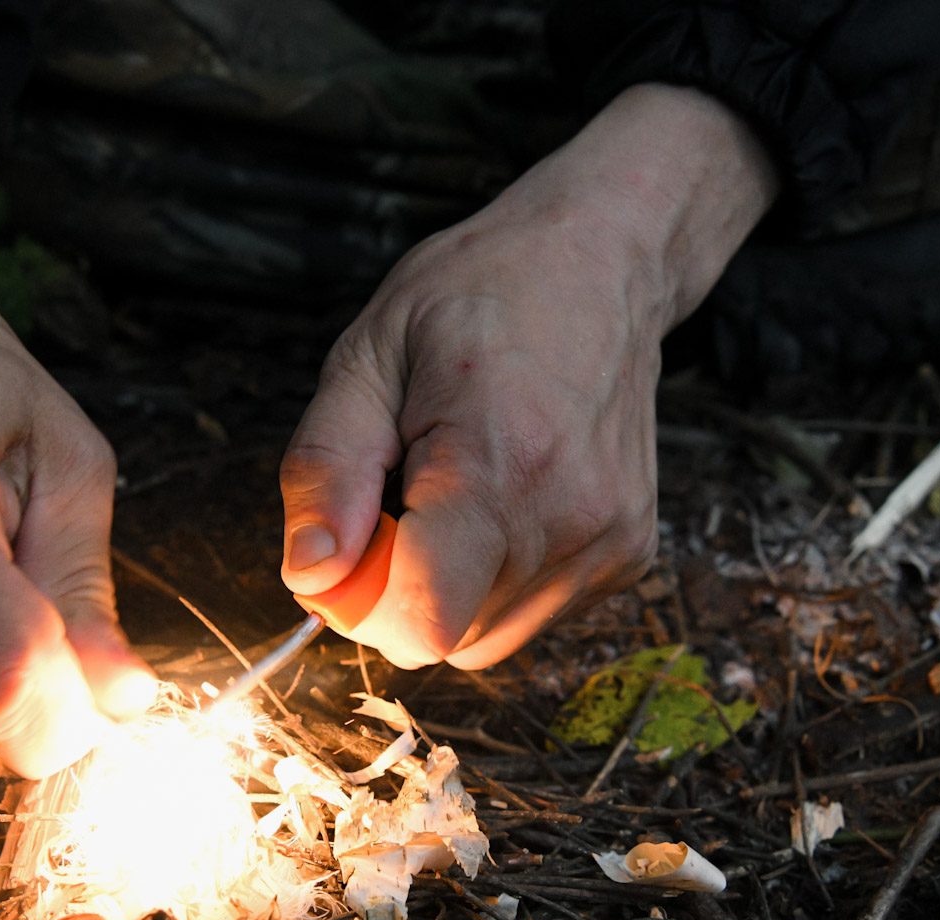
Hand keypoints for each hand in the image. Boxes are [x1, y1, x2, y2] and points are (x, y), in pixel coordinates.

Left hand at [280, 85, 777, 668]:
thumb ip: (326, 471)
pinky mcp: (630, 555)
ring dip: (451, 585)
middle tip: (407, 489)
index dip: (364, 602)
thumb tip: (309, 575)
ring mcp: (610, 542)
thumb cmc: (480, 293)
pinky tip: (506, 495)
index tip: (359, 533)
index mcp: (498, 464)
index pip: (421, 623)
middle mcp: (569, 518)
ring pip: (487, 638)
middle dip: (402, 586)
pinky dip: (498, 576)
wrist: (601, 262)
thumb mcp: (368, 356)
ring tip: (460, 486)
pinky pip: (532, 614)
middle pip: (445, 637)